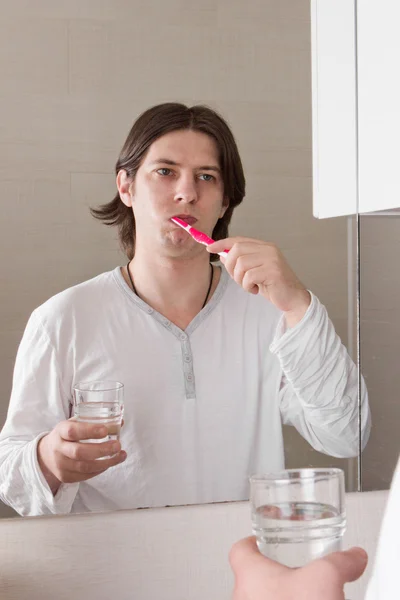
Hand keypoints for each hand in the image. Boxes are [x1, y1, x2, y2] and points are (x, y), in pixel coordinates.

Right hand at [37, 419, 126, 494]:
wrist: (46, 454)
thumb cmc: (67, 435)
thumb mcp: (75, 424)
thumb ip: (95, 422)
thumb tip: (120, 423)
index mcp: (60, 431)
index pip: (72, 431)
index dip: (89, 431)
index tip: (105, 430)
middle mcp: (58, 448)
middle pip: (79, 452)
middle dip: (101, 450)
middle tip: (118, 445)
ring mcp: (61, 465)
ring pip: (84, 466)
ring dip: (106, 462)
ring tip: (121, 455)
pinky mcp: (65, 477)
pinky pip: (85, 475)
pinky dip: (100, 469)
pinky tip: (110, 463)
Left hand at [207, 237, 310, 326]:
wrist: (292, 298)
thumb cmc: (272, 285)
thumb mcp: (254, 271)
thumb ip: (241, 261)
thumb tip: (222, 255)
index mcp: (264, 246)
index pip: (239, 240)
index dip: (222, 243)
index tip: (209, 248)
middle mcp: (269, 249)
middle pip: (237, 250)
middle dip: (230, 266)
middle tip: (237, 278)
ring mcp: (272, 259)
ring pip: (241, 264)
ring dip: (240, 279)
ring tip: (250, 286)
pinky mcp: (273, 271)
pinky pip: (249, 276)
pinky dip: (248, 286)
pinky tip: (256, 290)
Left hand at [229, 537, 367, 599]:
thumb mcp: (326, 578)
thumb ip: (341, 562)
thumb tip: (354, 556)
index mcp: (250, 575)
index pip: (240, 550)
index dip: (251, 543)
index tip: (258, 540)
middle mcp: (243, 598)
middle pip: (250, 579)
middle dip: (271, 576)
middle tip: (289, 571)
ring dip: (278, 599)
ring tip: (301, 597)